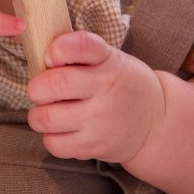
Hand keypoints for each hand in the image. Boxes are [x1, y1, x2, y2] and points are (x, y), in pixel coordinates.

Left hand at [27, 30, 164, 163]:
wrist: (156, 123)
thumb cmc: (122, 83)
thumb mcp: (110, 57)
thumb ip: (79, 51)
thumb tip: (41, 56)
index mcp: (108, 61)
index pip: (82, 46)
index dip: (58, 48)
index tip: (51, 56)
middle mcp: (105, 89)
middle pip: (54, 84)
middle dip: (37, 87)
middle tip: (41, 90)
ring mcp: (100, 121)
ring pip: (47, 118)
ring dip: (38, 115)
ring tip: (48, 111)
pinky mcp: (96, 146)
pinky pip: (55, 144)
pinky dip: (50, 137)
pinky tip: (60, 130)